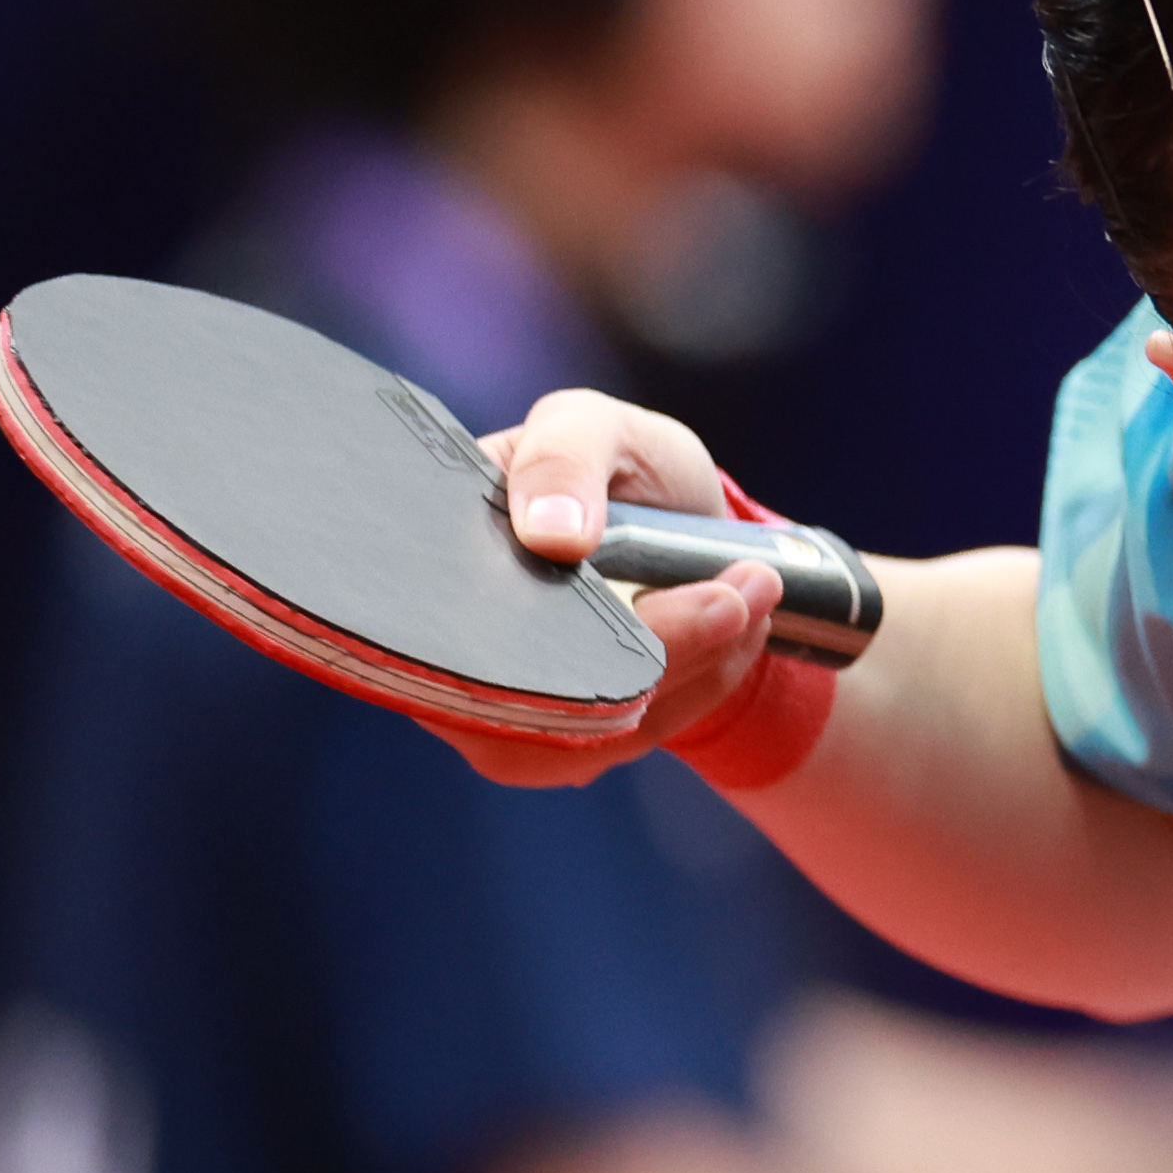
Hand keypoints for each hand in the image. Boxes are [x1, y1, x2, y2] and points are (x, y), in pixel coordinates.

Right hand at [436, 388, 793, 784]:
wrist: (678, 535)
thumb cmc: (619, 469)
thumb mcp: (597, 428)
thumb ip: (566, 455)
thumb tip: (548, 534)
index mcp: (421, 559)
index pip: (427, 613)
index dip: (515, 612)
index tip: (610, 567)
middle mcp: (439, 647)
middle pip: (520, 692)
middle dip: (644, 645)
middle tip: (731, 595)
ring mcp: (495, 706)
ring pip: (586, 727)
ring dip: (688, 664)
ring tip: (751, 589)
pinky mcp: (559, 744)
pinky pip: (628, 738)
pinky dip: (696, 686)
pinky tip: (736, 627)